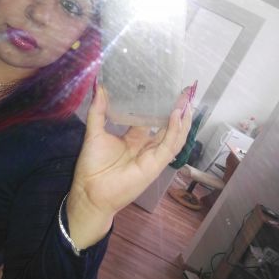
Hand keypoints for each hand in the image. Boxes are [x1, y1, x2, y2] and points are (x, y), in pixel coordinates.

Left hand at [66, 84, 192, 247]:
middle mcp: (146, 146)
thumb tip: (99, 87)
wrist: (91, 191)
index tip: (163, 88)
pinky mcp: (156, 164)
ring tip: (187, 99)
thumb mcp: (94, 132)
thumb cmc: (92, 165)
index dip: (158, 105)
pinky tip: (177, 114)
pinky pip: (170, 146)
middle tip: (183, 91)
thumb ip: (98, 110)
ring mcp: (153, 155)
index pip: (150, 118)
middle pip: (167, 125)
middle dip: (176, 109)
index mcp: (133, 138)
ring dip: (182, 118)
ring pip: (175, 135)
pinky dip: (176, 130)